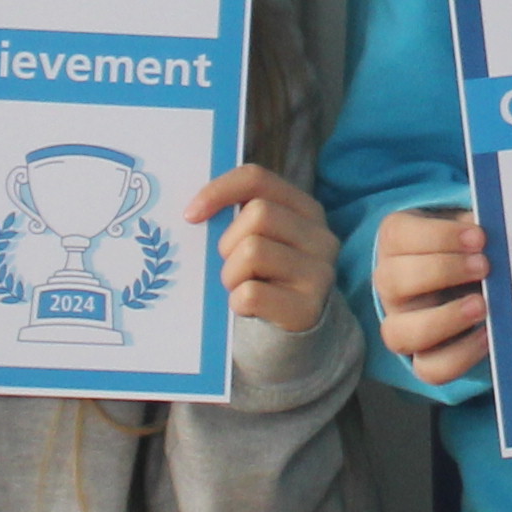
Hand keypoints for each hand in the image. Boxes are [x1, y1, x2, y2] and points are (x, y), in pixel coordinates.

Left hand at [190, 163, 337, 335]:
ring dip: (231, 274)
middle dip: (229, 241)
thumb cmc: (267, 277)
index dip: (219, 191)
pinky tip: (247, 307)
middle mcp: (321, 236)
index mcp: (306, 209)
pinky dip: (237, 301)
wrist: (294, 332)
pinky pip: (251, 294)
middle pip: (258, 214)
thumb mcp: (263, 238)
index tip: (191, 215)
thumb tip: (194, 211)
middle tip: (229, 264)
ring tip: (240, 285)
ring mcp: (319, 272)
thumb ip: (242, 216)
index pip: (258, 179)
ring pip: (252, 252)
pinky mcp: (308, 307)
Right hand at [375, 205, 489, 383]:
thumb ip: (474, 227)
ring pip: (399, 333)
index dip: (438, 236)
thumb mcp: (467, 229)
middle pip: (393, 281)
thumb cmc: (466, 248)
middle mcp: (390, 286)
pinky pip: (429, 368)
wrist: (468, 284)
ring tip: (482, 305)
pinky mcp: (422, 359)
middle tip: (484, 266)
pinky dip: (460, 354)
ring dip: (444, 319)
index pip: (398, 236)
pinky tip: (488, 334)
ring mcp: (401, 325)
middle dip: (442, 271)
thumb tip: (495, 228)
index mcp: (395, 244)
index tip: (479, 237)